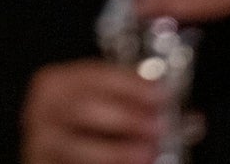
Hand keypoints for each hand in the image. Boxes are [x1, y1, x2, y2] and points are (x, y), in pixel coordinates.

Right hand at [21, 60, 168, 163]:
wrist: (60, 156)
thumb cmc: (82, 129)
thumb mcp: (101, 106)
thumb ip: (133, 105)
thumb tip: (188, 118)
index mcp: (55, 83)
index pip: (93, 75)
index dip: (130, 84)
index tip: (161, 93)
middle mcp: (41, 110)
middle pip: (84, 109)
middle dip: (126, 117)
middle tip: (159, 125)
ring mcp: (41, 143)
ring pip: (80, 148)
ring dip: (119, 151)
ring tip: (149, 152)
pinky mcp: (43, 163)